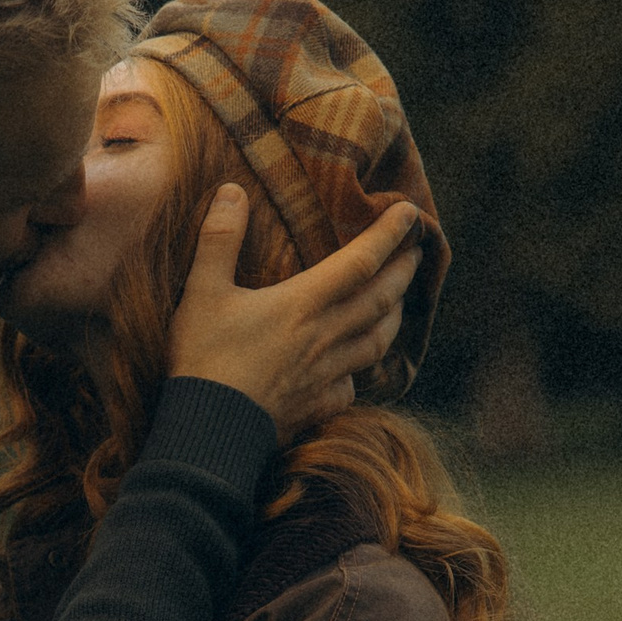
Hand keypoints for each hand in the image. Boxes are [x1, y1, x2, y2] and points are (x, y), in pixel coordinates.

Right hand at [167, 189, 422, 437]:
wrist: (209, 429)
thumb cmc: (205, 357)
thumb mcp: (202, 292)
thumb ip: (219, 240)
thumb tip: (232, 191)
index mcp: (303, 303)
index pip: (360, 261)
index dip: (389, 235)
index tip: (411, 214)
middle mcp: (325, 336)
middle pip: (380, 300)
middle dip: (403, 272)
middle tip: (419, 251)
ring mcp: (326, 374)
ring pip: (376, 342)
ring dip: (394, 319)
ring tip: (400, 304)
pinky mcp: (317, 406)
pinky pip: (350, 385)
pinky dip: (359, 372)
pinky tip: (356, 369)